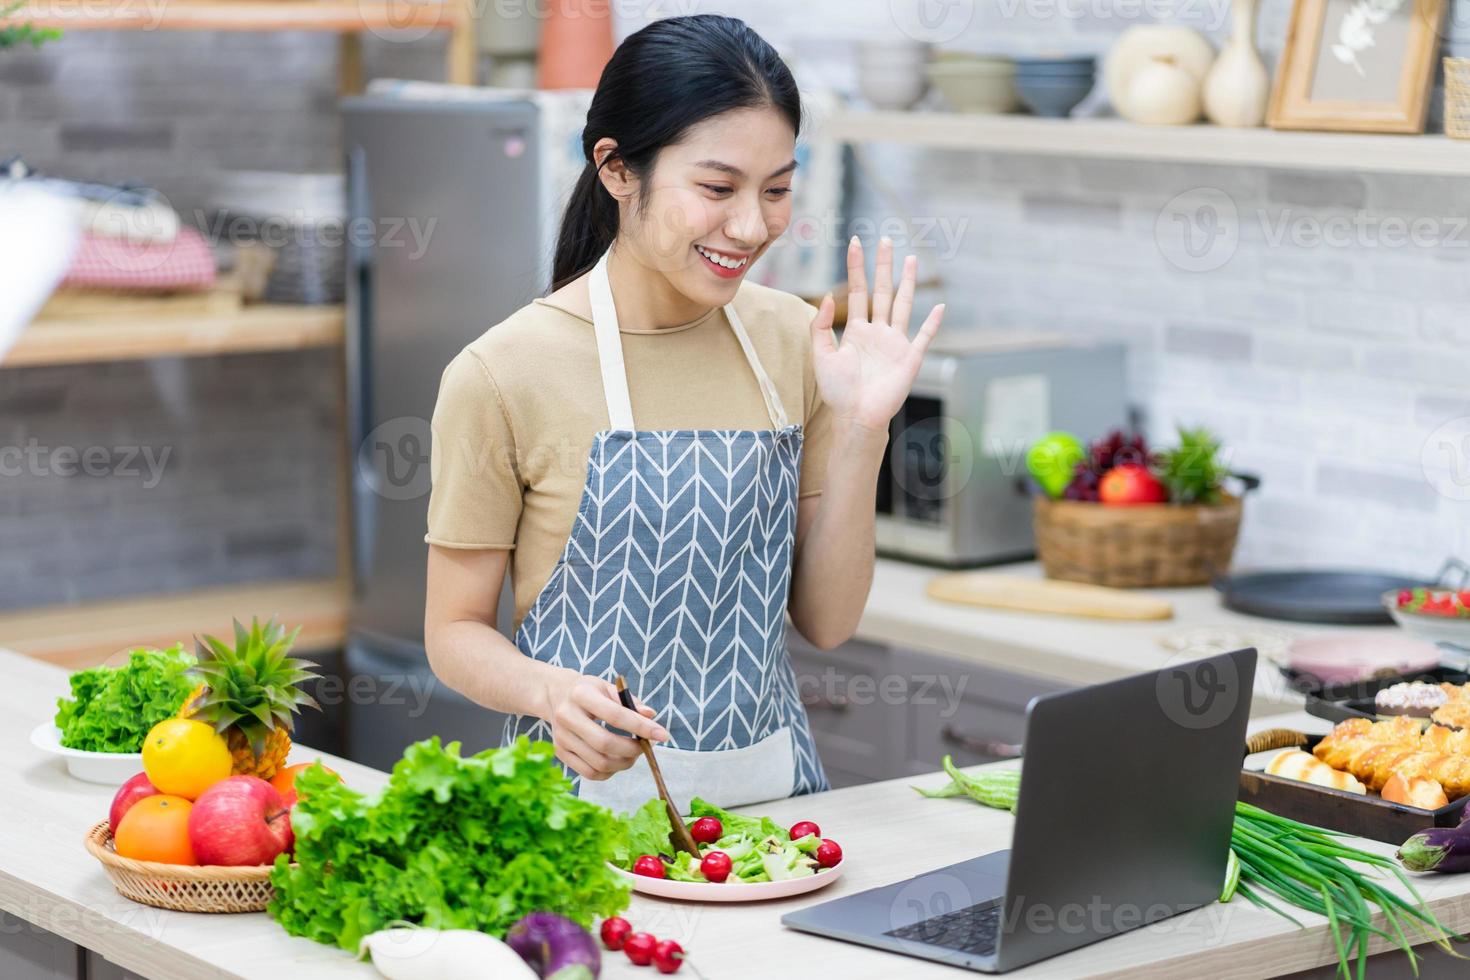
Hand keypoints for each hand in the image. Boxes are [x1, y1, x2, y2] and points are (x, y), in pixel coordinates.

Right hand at [542, 671, 668, 780]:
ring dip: (624, 763)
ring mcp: (561, 737)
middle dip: (633, 750)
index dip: (642, 727)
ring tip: (633, 754)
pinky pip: (590, 773)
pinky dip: (610, 772)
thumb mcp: (608, 687)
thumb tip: (651, 716)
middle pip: (605, 743)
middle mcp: (567, 717)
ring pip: (599, 763)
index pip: (616, 715)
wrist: (555, 695)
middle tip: (645, 746)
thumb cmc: (588, 691)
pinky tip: (617, 761)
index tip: (663, 735)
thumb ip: (631, 701)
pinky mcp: (560, 753)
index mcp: (581, 695)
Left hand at [810, 237, 944, 431]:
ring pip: (904, 305)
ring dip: (909, 282)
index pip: (857, 291)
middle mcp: (878, 331)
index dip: (856, 267)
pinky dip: (933, 323)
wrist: (856, 416)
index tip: (855, 242)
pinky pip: (924, 336)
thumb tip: (828, 297)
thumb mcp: (821, 356)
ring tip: (912, 259)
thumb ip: (820, 327)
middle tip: (886, 239)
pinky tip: (940, 307)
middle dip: (884, 265)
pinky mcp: (910, 358)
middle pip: (883, 291)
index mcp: (857, 330)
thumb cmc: (838, 391)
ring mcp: (895, 343)